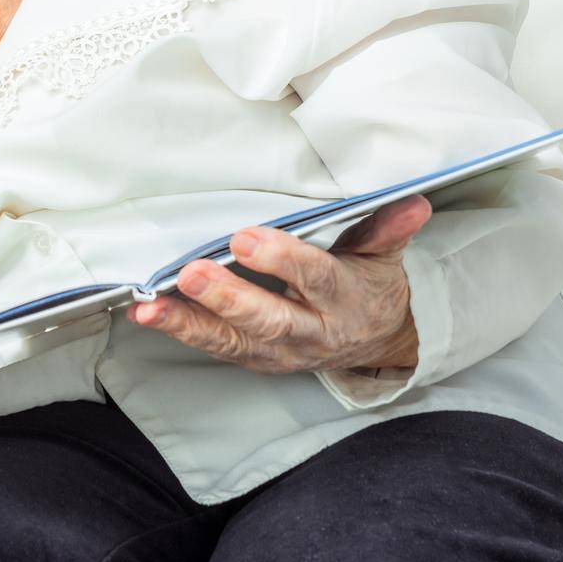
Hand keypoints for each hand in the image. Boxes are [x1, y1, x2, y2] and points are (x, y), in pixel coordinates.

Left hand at [128, 195, 429, 374]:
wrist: (376, 341)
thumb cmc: (368, 285)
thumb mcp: (383, 256)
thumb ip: (387, 229)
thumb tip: (413, 202)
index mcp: (345, 299)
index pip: (315, 278)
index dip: (283, 260)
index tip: (246, 238)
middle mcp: (313, 331)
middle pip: (270, 319)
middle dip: (229, 298)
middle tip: (192, 273)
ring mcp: (282, 351)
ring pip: (234, 341)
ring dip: (190, 323)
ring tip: (152, 306)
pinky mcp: (257, 359)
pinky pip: (218, 348)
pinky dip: (183, 331)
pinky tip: (150, 314)